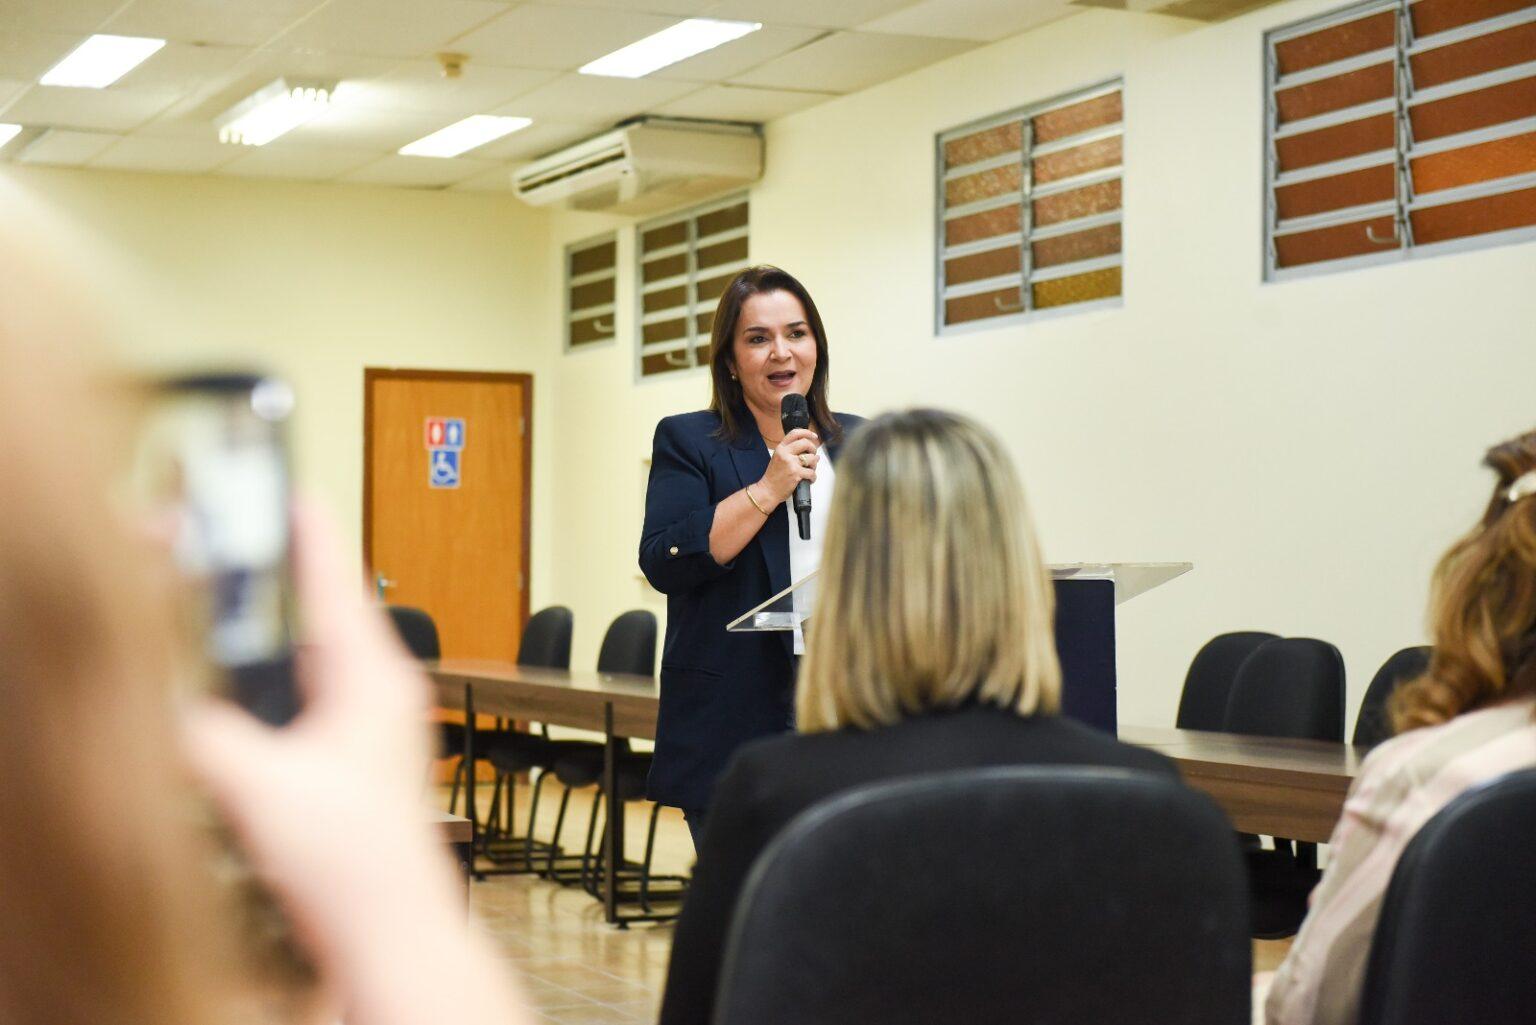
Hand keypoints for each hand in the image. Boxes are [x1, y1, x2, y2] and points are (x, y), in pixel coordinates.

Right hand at [181, 500, 454, 981]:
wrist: (391, 929)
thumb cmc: (361, 864)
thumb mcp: (265, 789)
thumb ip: (207, 737)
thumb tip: (164, 700)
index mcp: (375, 677)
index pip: (334, 576)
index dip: (302, 526)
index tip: (278, 482)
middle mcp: (379, 688)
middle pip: (315, 606)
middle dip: (261, 573)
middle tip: (214, 540)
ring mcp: (366, 720)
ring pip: (307, 648)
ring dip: (260, 625)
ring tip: (212, 594)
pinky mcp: (348, 751)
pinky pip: (303, 688)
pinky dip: (265, 671)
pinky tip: (229, 678)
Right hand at [758, 427, 818, 504]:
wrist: (767, 490)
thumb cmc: (773, 477)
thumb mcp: (778, 458)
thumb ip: (789, 451)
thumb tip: (806, 448)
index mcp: (780, 448)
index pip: (795, 433)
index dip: (807, 433)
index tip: (814, 436)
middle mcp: (785, 453)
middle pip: (805, 443)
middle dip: (813, 449)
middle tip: (814, 455)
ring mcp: (791, 463)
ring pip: (812, 458)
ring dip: (814, 464)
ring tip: (810, 469)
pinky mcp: (796, 474)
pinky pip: (812, 472)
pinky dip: (813, 477)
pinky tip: (809, 479)